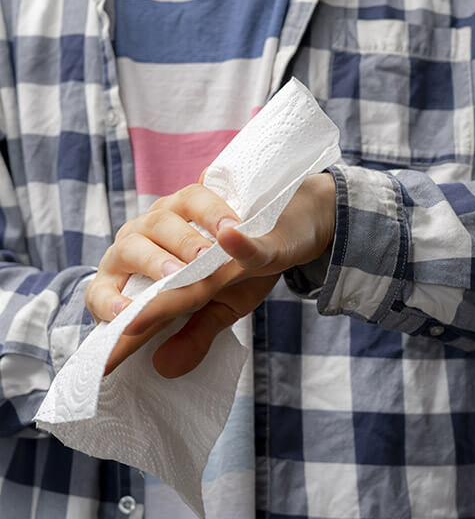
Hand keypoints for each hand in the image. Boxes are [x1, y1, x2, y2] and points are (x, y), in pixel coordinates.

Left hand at [85, 171, 336, 377]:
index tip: (126, 322)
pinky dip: (214, 215)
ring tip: (205, 260)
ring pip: (160, 221)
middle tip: (178, 288)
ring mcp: (170, 210)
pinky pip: (201, 201)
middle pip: (128, 250)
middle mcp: (145, 239)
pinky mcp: (205, 192)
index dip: (108, 306)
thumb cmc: (239, 270)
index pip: (106, 295)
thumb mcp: (219, 308)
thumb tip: (164, 368)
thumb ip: (193, 335)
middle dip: (149, 270)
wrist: (282, 228)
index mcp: (140, 278)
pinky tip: (228, 231)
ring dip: (182, 242)